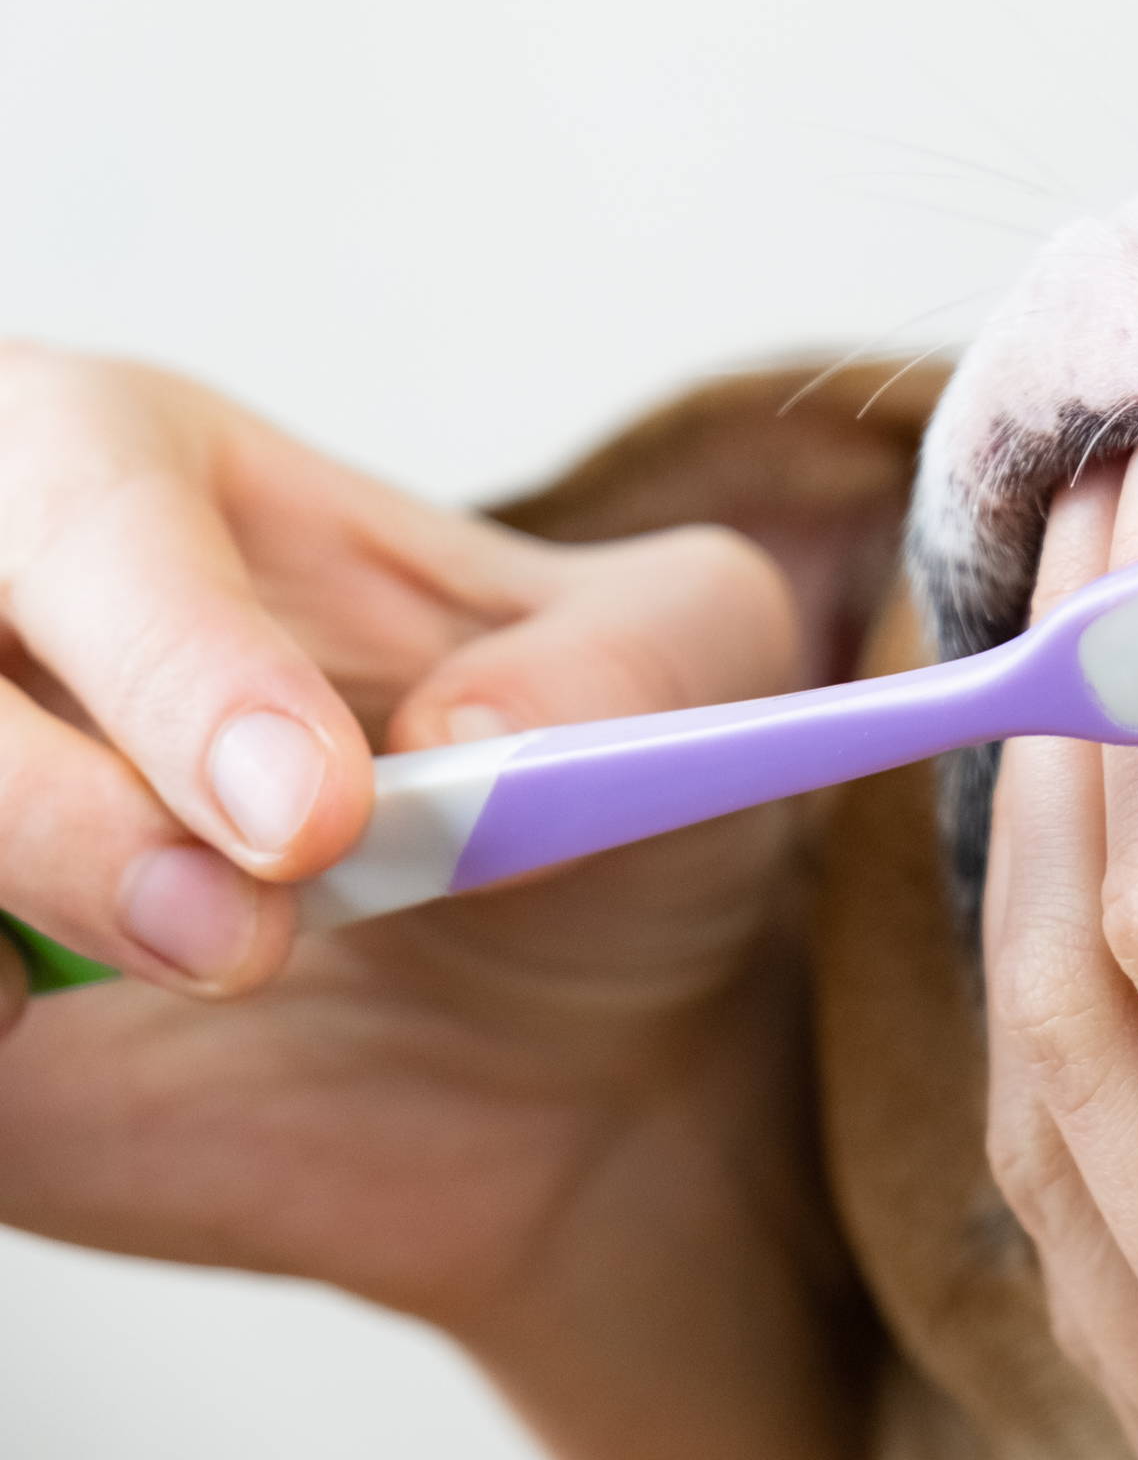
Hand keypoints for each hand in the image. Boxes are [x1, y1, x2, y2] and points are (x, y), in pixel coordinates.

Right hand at [0, 346, 862, 1457]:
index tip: (313, 817)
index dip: (183, 671)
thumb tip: (477, 736)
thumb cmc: (585, 786)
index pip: (86, 518)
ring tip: (221, 969)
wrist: (565, 1037)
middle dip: (56, 808)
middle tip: (251, 929)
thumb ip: (645, 649)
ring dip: (26, 896)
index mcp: (124, 469)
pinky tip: (70, 1031)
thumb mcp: (700, 662)